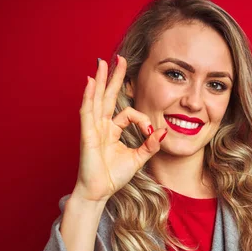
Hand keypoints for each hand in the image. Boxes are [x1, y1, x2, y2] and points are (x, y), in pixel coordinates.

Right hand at [73, 55, 167, 202]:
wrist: (100, 191)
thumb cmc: (113, 176)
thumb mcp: (138, 158)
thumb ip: (150, 145)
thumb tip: (163, 132)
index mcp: (112, 130)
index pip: (129, 114)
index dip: (143, 120)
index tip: (150, 133)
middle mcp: (101, 126)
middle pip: (108, 96)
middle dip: (115, 77)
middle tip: (120, 58)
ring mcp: (93, 128)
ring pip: (97, 99)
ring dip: (101, 80)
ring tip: (103, 62)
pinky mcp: (87, 134)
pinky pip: (87, 111)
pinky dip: (89, 96)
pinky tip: (92, 82)